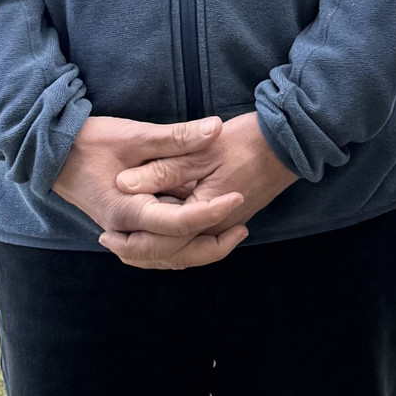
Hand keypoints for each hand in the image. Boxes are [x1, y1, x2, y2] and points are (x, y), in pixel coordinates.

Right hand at [52, 113, 248, 270]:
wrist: (53, 153)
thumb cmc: (90, 141)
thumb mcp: (135, 134)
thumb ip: (177, 136)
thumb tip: (216, 129)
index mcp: (127, 210)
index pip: (177, 223)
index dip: (211, 212)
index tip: (238, 196)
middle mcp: (124, 230)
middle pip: (173, 252)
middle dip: (211, 245)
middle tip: (243, 227)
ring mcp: (122, 232)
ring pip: (164, 256)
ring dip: (197, 250)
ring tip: (230, 233)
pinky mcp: (125, 228)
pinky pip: (155, 248)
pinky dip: (179, 246)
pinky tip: (201, 233)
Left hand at [108, 112, 297, 269]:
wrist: (289, 140)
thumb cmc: (247, 140)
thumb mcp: (201, 149)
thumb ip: (163, 168)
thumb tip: (123, 183)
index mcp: (206, 212)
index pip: (162, 240)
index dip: (131, 241)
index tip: (107, 235)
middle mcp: (216, 227)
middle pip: (172, 254)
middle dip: (139, 253)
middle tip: (109, 242)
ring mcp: (225, 225)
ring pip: (184, 251)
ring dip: (155, 251)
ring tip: (125, 242)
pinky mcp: (229, 218)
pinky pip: (195, 241)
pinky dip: (173, 242)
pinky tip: (158, 229)